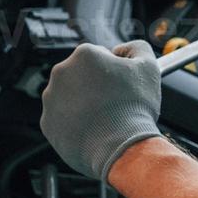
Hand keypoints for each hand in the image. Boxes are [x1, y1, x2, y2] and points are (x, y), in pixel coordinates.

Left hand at [40, 40, 161, 179]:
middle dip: (95, 87)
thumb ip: (137, 49)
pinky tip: (94, 130)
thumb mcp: (148, 67)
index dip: (113, 71)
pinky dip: (76, 124)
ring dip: (84, 104)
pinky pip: (62, 120)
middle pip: (81, 76)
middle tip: (114, 103)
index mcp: (84, 55)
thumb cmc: (134, 108)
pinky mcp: (48, 123)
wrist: (121, 148)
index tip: (121, 85)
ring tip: (105, 119)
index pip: (99, 57)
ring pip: (70, 97)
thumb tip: (123, 49)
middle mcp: (61, 72)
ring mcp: (51, 99)